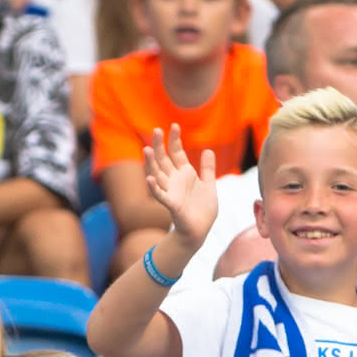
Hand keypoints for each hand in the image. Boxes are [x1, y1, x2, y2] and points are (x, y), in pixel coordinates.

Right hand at [145, 123, 215, 248]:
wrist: (200, 231)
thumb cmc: (203, 210)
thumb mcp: (209, 185)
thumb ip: (208, 169)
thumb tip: (208, 150)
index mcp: (185, 174)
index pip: (177, 153)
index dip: (175, 140)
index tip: (174, 125)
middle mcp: (175, 180)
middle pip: (164, 159)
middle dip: (159, 145)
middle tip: (156, 130)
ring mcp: (171, 192)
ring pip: (158, 174)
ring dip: (151, 163)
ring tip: (147, 150)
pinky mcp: (172, 205)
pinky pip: (161, 196)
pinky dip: (155, 188)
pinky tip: (149, 179)